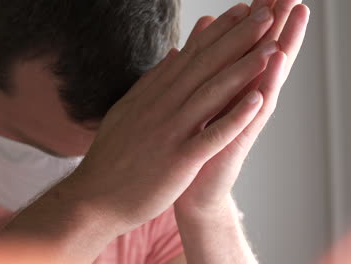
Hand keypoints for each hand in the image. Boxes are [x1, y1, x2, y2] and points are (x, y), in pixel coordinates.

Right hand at [63, 2, 276, 232]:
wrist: (93, 198)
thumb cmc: (111, 158)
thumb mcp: (127, 111)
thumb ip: (152, 83)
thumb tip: (173, 55)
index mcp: (151, 96)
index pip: (188, 58)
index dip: (216, 33)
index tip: (238, 13)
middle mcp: (161, 108)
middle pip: (203, 68)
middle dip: (236, 40)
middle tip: (262, 15)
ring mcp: (169, 134)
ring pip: (210, 95)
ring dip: (242, 70)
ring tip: (270, 48)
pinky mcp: (177, 162)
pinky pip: (210, 137)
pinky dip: (234, 118)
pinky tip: (257, 101)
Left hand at [175, 0, 309, 212]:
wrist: (188, 191)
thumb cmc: (189, 146)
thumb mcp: (194, 103)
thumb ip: (200, 70)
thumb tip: (201, 37)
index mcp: (224, 89)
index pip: (241, 47)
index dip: (252, 19)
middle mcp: (237, 101)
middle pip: (259, 54)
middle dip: (274, 21)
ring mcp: (240, 121)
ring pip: (264, 77)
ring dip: (280, 45)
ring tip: (296, 15)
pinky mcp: (235, 142)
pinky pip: (250, 112)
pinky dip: (260, 88)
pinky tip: (272, 66)